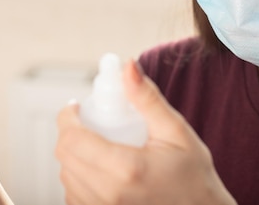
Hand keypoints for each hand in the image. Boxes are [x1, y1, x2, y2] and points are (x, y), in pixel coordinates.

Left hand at [55, 59, 236, 204]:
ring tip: (97, 143)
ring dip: (74, 156)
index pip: (72, 140)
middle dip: (70, 132)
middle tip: (87, 120)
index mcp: (126, 169)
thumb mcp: (175, 131)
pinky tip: (100, 169)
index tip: (75, 107)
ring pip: (67, 178)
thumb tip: (127, 66)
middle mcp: (109, 195)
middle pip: (65, 157)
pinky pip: (75, 197)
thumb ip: (147, 98)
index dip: (66, 118)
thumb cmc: (194, 176)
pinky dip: (79, 179)